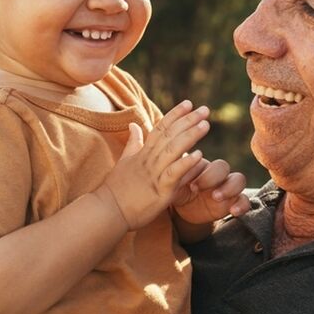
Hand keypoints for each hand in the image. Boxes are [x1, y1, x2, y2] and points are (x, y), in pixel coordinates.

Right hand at [99, 101, 210, 229]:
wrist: (107, 210)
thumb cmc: (116, 189)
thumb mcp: (125, 161)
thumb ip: (133, 142)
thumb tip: (134, 125)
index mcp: (143, 153)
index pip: (161, 128)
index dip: (175, 114)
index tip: (189, 103)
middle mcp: (149, 159)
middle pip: (170, 135)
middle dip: (188, 120)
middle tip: (205, 109)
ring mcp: (154, 173)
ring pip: (173, 150)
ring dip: (190, 136)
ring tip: (205, 124)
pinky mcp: (159, 189)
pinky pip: (174, 173)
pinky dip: (186, 163)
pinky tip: (200, 155)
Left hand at [173, 157, 249, 224]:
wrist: (182, 210)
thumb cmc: (177, 189)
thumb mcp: (171, 181)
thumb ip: (172, 172)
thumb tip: (171, 159)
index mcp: (201, 166)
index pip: (201, 157)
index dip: (199, 169)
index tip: (189, 182)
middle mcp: (216, 174)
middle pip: (223, 167)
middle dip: (211, 177)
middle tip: (196, 188)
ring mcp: (227, 187)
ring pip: (238, 180)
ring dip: (229, 188)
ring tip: (216, 197)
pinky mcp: (233, 202)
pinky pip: (245, 201)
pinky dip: (242, 205)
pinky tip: (233, 211)